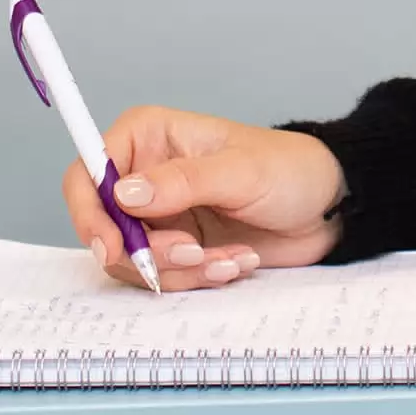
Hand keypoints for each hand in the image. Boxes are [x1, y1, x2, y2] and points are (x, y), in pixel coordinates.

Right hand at [63, 107, 345, 292]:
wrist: (327, 208)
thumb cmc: (291, 170)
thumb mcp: (240, 172)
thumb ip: (182, 182)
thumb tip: (123, 193)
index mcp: (149, 137)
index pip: (88, 173)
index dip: (89, 213)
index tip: (111, 248)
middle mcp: (144, 175)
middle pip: (105, 227)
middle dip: (148, 251)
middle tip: (194, 253)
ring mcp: (159, 215)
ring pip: (132, 260)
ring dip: (179, 269)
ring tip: (227, 258)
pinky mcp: (177, 246)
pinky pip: (162, 276)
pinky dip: (196, 278)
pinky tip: (233, 263)